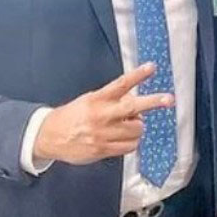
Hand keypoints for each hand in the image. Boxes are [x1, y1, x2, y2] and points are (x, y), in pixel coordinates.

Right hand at [33, 63, 173, 164]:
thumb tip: (136, 102)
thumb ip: (112, 100)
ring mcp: (103, 133)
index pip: (121, 84)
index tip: (152, 67)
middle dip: (153, 102)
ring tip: (127, 126)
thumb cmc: (73, 116)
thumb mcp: (90, 100)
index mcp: (97, 99)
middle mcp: (101, 115)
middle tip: (169, 99)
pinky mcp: (103, 149)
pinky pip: (129, 146)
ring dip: (137, 127)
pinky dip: (131, 142)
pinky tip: (123, 138)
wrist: (47, 136)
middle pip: (133, 107)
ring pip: (136, 129)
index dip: (138, 75)